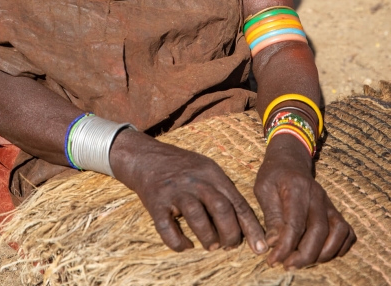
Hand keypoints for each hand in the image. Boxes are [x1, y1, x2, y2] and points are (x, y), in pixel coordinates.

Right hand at [110, 129, 267, 254]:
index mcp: (211, 173)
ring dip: (208, 237)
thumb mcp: (205, 169)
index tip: (260, 247)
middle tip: (228, 246)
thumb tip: (244, 225)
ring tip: (211, 245)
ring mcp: (174, 191)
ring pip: (198, 219)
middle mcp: (195, 180)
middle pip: (221, 209)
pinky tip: (185, 245)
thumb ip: (223, 192)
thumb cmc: (181, 168)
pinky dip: (179, 242)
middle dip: (230, 234)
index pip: (237, 202)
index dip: (251, 227)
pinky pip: (168, 229)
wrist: (144, 156)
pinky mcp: (155, 202)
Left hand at [254, 135, 355, 268]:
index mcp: (296, 188)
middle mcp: (316, 195)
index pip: (294, 223)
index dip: (285, 246)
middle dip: (304, 255)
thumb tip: (272, 244)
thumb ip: (270, 216)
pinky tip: (322, 253)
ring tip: (303, 261)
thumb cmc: (273, 175)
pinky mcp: (334, 209)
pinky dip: (339, 247)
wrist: (289, 159)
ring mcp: (328, 202)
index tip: (273, 260)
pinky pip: (346, 231)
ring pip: (337, 232)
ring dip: (323, 253)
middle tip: (288, 265)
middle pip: (319, 231)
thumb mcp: (263, 189)